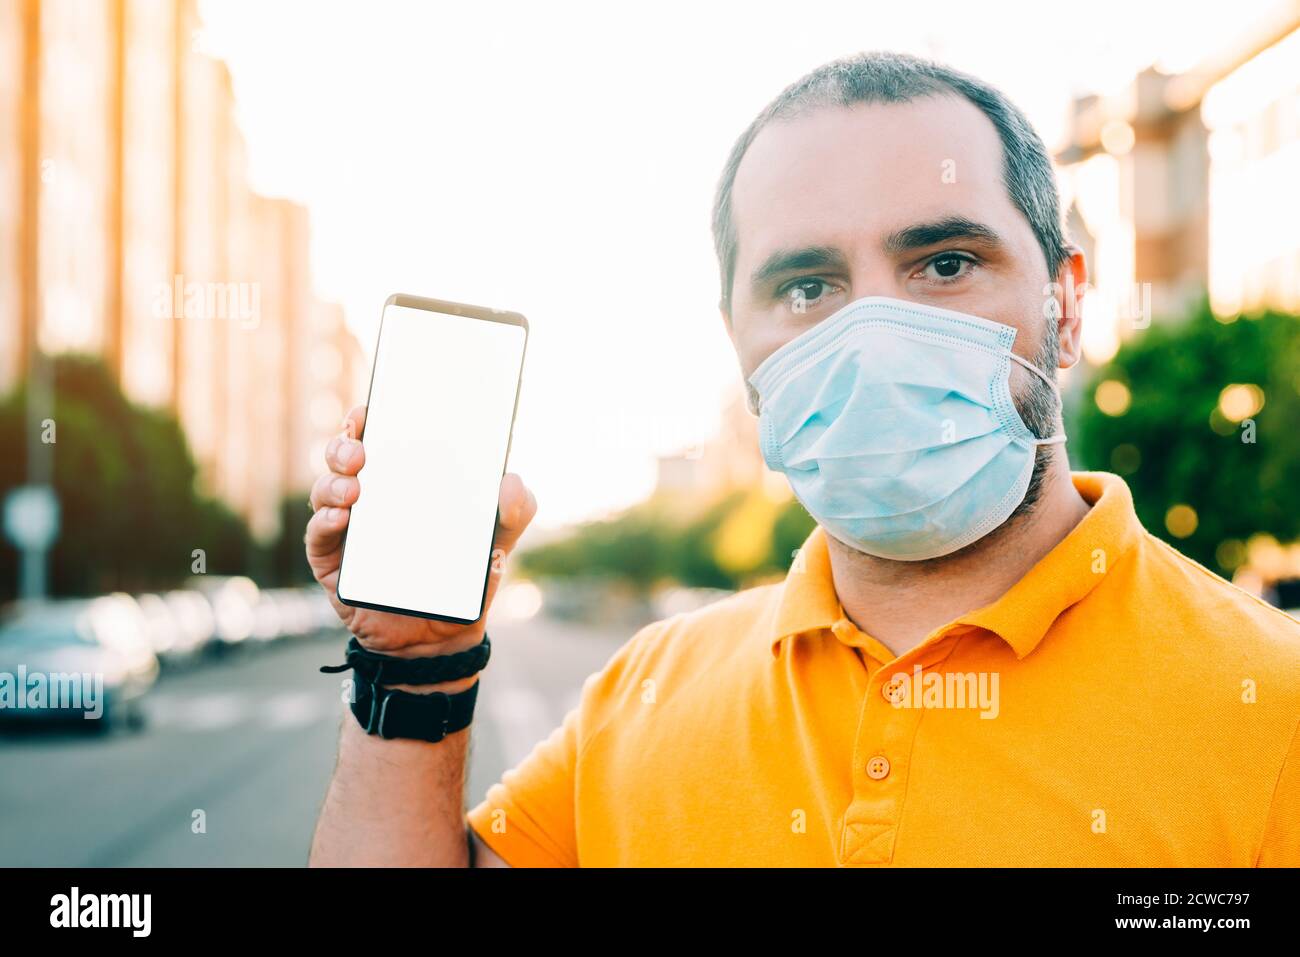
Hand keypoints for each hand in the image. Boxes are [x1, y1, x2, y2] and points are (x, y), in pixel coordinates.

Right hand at [304, 404, 536, 659]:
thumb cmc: (462, 580)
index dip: (367, 420)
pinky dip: (324, 523)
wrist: (442, 641)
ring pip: (325, 492)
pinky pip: (318, 538)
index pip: (378, 441)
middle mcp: (369, 500)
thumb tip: (510, 481)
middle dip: (344, 446)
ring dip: (332, 483)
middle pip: (341, 458)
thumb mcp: (496, 544)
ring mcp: (346, 532)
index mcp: (402, 485)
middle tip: (361, 452)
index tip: (371, 410)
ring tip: (355, 488)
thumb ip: (514, 512)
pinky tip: (339, 519)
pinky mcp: (332, 565)